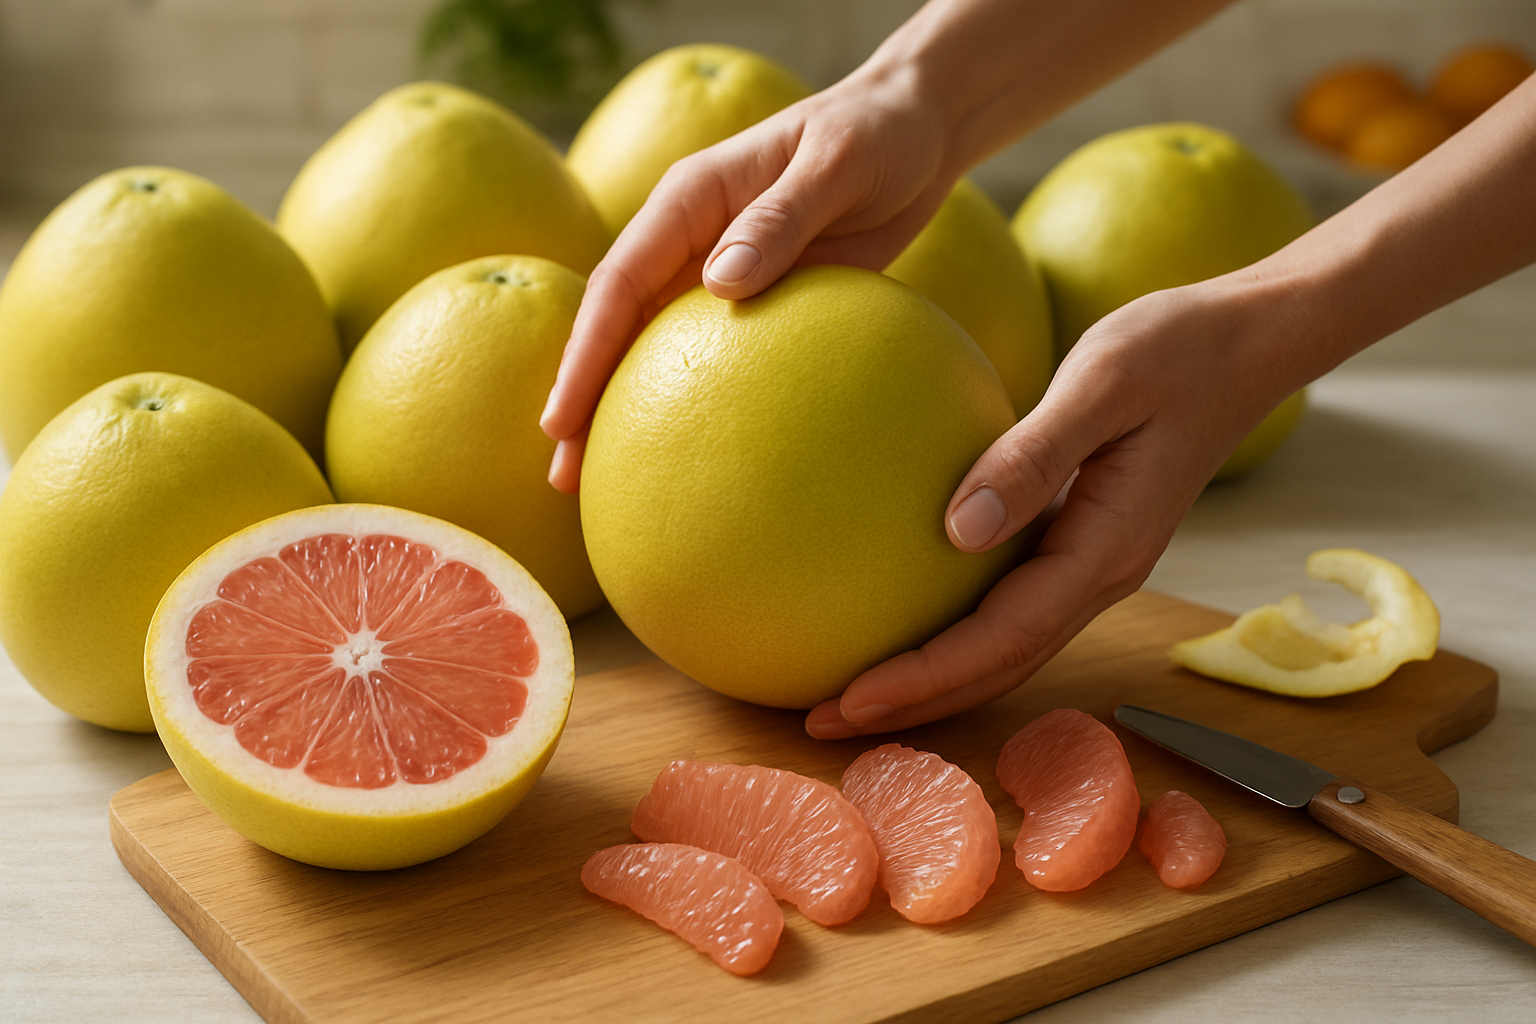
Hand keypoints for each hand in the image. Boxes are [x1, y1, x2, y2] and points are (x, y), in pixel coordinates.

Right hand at [539, 63, 959, 492]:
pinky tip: (697, 456)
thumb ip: (781, 218)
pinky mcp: (761, 301)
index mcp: (690, 198)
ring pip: (658, 350)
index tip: (561, 418)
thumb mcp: (836, 164)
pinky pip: (719, 359)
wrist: (917, 131)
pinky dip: (698, 404)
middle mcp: (691, 239)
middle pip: (620, 327)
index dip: (586, 353)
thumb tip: (720, 283)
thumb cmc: (877, 134)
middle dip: (585, 399)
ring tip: (610, 484)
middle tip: (565, 476)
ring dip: (631, 411)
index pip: (620, 282)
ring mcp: (721, 272)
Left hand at [805, 276, 1308, 736]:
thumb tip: (957, 530)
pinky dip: (954, 634)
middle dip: (913, 704)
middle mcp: (1099, 573)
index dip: (924, 678)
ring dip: (930, 680)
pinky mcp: (1078, 541)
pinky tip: (902, 619)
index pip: (1000, 638)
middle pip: (996, 667)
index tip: (850, 700)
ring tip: (850, 695)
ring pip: (1004, 648)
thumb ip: (1035, 455)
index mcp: (1104, 549)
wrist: (1245, 343)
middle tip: (823, 721)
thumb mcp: (1104, 382)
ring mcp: (1092, 564)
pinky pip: (1008, 607)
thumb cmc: (1178, 349)